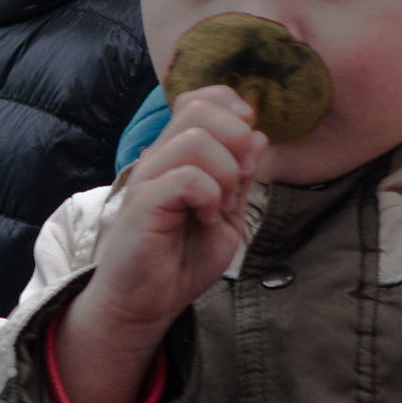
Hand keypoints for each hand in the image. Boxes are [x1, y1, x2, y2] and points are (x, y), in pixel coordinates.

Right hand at [54, 85, 267, 402]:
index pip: (201, 99)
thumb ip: (240, 175)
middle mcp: (160, 157)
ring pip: (195, 138)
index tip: (248, 147)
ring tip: (220, 206)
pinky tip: (207, 219)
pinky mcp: (144, 203)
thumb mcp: (227, 213)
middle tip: (238, 178)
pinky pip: (187, 178)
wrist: (147, 303)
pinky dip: (209, 196)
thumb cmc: (182, 259)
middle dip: (235, 137)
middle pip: (198, 108)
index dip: (232, 109)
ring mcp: (149, 178)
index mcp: (178, 154)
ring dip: (224, 172)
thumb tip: (257, 135)